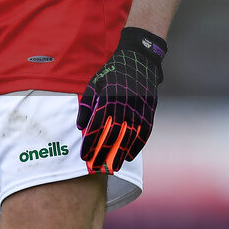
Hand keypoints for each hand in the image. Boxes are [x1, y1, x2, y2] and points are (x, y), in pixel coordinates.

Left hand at [77, 27, 166, 173]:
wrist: (138, 60)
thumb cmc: (112, 74)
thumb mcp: (94, 83)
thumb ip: (87, 105)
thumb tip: (80, 126)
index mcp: (107, 98)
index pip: (96, 127)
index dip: (90, 143)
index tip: (84, 156)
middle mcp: (122, 106)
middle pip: (112, 136)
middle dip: (102, 154)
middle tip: (96, 168)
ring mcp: (137, 110)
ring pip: (128, 139)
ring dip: (119, 155)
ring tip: (112, 168)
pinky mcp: (149, 113)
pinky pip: (143, 135)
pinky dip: (136, 147)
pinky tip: (128, 157)